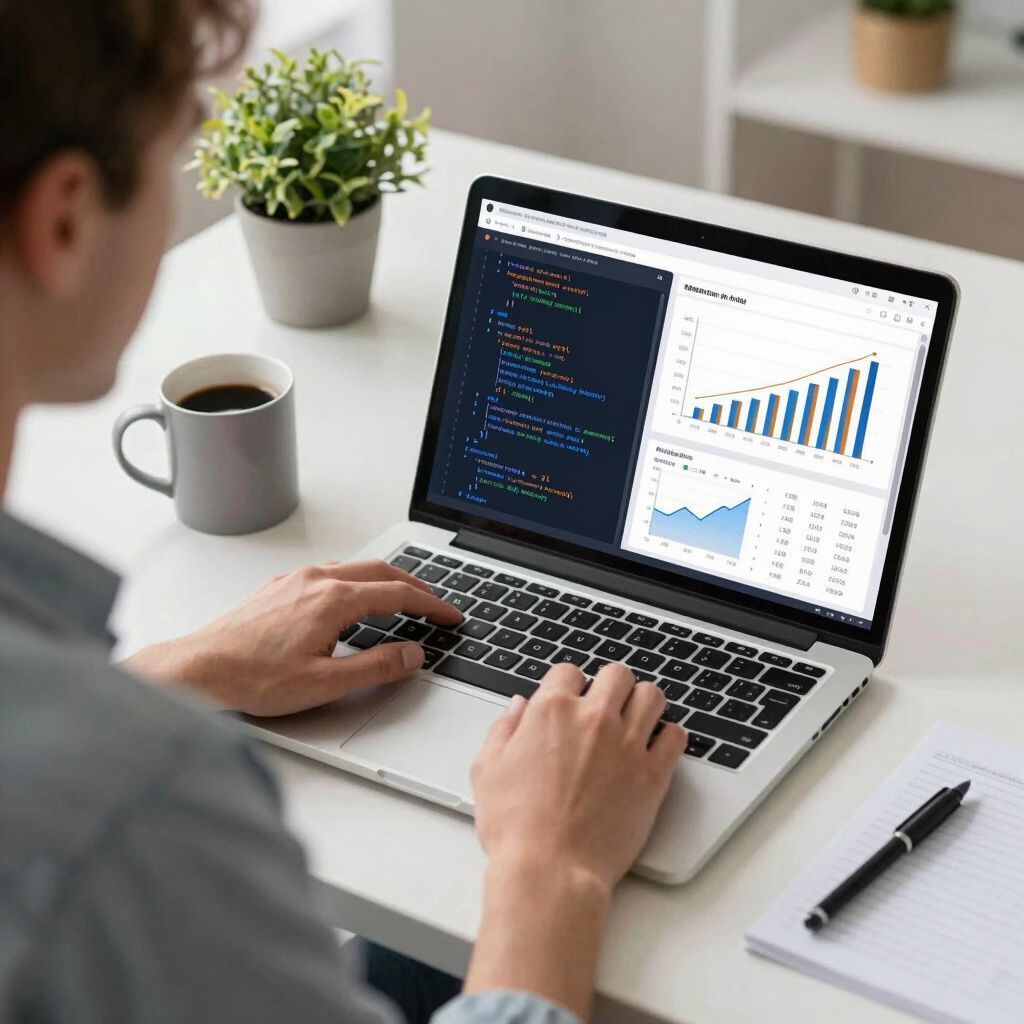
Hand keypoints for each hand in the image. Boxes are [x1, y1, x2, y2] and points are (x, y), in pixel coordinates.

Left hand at [124, 560, 462, 715]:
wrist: (199, 670)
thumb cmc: (252, 678)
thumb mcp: (324, 683)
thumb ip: (376, 667)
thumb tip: (411, 654)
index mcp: (334, 600)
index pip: (399, 594)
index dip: (432, 605)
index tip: (451, 615)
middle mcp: (316, 580)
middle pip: (381, 571)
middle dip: (415, 586)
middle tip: (435, 604)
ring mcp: (295, 580)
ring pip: (354, 569)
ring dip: (385, 580)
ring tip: (402, 599)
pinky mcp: (279, 587)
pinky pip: (330, 573)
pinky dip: (356, 582)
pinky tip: (353, 600)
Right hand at [471, 662, 686, 891]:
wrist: (550, 871)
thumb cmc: (516, 828)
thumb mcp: (487, 769)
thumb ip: (504, 728)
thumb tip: (518, 706)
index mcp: (552, 710)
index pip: (569, 671)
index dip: (567, 685)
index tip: (569, 700)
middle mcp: (593, 718)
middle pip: (617, 674)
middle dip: (610, 686)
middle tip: (605, 706)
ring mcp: (627, 744)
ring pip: (651, 696)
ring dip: (642, 703)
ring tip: (634, 720)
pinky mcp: (653, 774)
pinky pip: (676, 737)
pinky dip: (668, 738)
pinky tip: (655, 749)